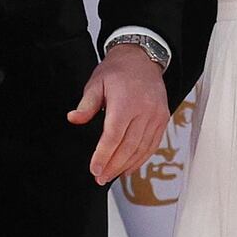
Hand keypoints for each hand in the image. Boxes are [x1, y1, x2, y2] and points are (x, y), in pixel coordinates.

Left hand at [67, 43, 167, 184]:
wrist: (142, 58)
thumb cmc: (117, 71)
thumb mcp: (96, 83)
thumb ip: (86, 104)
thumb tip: (73, 118)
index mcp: (125, 102)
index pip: (113, 136)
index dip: (103, 156)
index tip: (94, 169)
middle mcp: (144, 111)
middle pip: (128, 147)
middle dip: (113, 166)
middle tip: (100, 178)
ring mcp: (156, 116)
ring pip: (141, 149)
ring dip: (126, 166)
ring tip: (112, 176)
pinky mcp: (162, 119)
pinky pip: (152, 144)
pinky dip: (141, 158)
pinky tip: (129, 167)